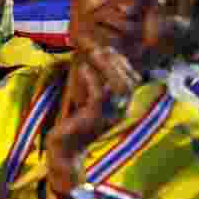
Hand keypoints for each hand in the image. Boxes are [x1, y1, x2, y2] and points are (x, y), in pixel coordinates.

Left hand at [45, 47, 140, 192]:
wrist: (65, 150)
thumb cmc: (73, 126)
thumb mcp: (87, 105)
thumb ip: (94, 90)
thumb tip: (90, 66)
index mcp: (120, 108)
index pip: (133, 83)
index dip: (125, 65)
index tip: (112, 51)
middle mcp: (118, 112)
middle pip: (128, 82)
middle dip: (117, 62)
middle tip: (103, 48)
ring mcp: (108, 116)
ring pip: (117, 86)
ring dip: (107, 67)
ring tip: (95, 53)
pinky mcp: (93, 118)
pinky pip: (98, 95)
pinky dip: (91, 79)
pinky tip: (82, 68)